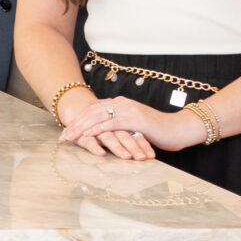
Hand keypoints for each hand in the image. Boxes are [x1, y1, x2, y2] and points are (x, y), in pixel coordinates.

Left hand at [60, 95, 192, 158]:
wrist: (178, 129)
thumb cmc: (156, 131)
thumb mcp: (133, 126)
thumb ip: (118, 125)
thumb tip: (104, 132)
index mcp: (120, 103)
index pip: (93, 110)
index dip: (78, 120)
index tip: (66, 131)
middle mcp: (122, 103)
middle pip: (92, 112)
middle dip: (75, 124)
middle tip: (62, 136)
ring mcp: (128, 110)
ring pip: (98, 117)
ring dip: (82, 127)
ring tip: (70, 137)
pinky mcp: (135, 119)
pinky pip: (112, 123)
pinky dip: (98, 129)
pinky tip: (87, 135)